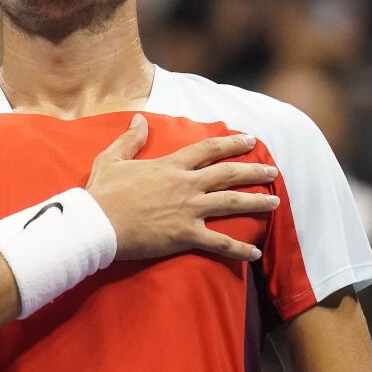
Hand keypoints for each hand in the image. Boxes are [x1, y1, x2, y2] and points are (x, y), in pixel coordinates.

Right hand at [86, 114, 279, 262]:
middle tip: (273, 172)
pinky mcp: (186, 235)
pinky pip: (220, 243)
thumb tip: (140, 119)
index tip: (250, 140)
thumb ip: (130, 139)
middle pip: (228, 174)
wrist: (96, 224)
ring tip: (275, 202)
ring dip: (256, 202)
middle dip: (254, 172)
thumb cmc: (102, 193)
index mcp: (171, 165)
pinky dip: (240, 249)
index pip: (209, 149)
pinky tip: (255, 252)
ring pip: (232, 203)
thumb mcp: (112, 159)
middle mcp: (186, 185)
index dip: (232, 143)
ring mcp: (188, 210)